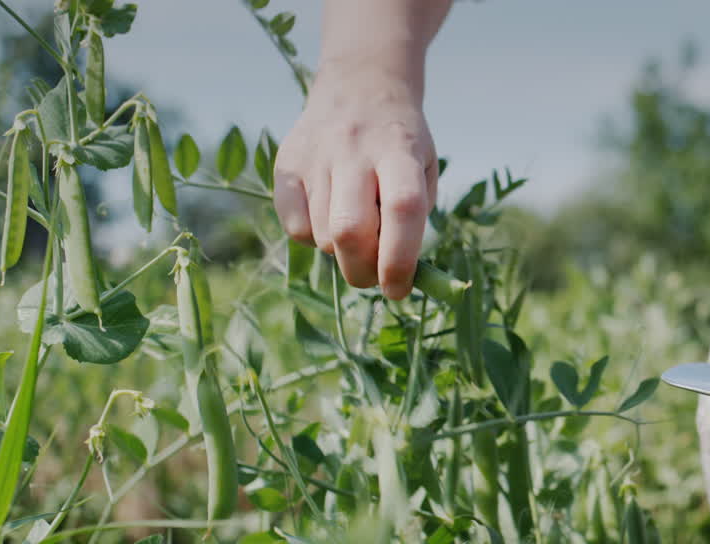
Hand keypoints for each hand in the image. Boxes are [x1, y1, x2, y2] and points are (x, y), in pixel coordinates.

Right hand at [273, 60, 437, 299]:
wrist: (359, 87)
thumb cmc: (400, 144)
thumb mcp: (424, 168)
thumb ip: (413, 217)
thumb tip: (394, 275)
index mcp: (399, 150)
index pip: (402, 210)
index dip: (400, 260)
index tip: (399, 290)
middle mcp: (354, 150)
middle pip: (350, 230)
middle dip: (363, 271)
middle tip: (375, 277)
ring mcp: (316, 156)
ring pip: (323, 236)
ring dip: (342, 253)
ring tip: (356, 229)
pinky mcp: (286, 165)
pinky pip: (295, 227)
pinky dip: (313, 237)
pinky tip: (328, 215)